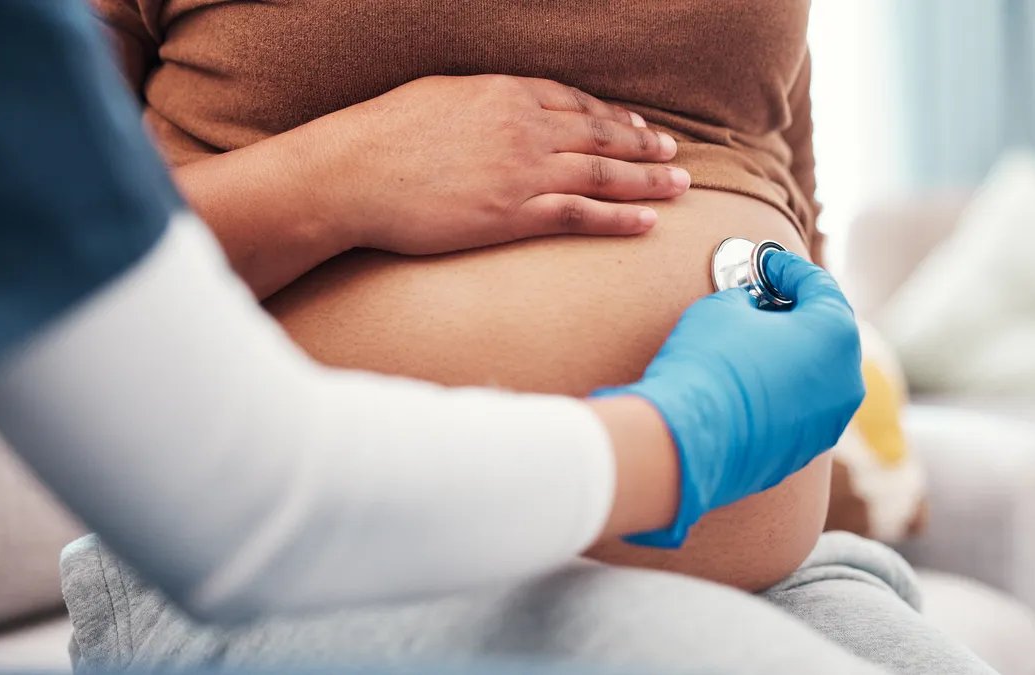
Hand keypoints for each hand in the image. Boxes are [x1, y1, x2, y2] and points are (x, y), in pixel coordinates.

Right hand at [291, 75, 689, 254]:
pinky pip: (579, 215)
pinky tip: (646, 222)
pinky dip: (618, 218)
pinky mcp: (513, 215)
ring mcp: (522, 172)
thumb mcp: (437, 96)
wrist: (354, 173)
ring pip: (602, 174)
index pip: (574, 103)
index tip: (635, 125)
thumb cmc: (382, 135)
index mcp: (504, 93)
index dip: (611, 117)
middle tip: (673, 154)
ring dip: (646, 181)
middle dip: (642, 145)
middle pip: (599, 136)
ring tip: (679, 187)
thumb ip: (480, 101)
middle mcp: (524, 128)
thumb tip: (497, 107)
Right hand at [591, 252, 864, 546]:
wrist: (686, 441)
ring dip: (790, 353)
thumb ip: (749, 299)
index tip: (766, 263)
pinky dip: (781, 389)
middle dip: (795, 311)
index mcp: (835, 334)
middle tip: (763, 298)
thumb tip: (751, 308)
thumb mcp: (723, 307)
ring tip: (752, 341)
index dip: (787, 268)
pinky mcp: (805, 449)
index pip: (818, 285)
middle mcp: (847, 379)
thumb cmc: (707, 364)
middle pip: (826, 331)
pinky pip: (799, 406)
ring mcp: (830, 420)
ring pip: (816, 373)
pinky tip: (747, 381)